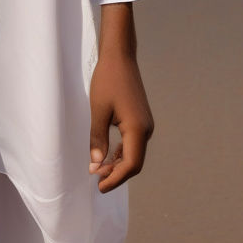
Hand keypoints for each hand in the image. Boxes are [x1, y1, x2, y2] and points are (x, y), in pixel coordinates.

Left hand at [89, 5, 153, 192]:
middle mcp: (146, 128)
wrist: (120, 56)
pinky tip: (108, 156)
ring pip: (134, 153)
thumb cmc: (107, 80)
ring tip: (99, 171)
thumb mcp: (98, 110)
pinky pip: (133, 142)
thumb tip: (96, 165)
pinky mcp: (141, 118)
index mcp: (137, 128)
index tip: (99, 186)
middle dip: (116, 174)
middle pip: (134, 162)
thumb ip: (97, 139)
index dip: (115, 178)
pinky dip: (121, 152)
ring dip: (118, 164)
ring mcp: (145, 123)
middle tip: (96, 181)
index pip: (130, 164)